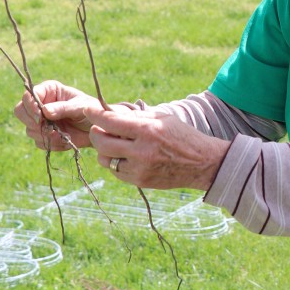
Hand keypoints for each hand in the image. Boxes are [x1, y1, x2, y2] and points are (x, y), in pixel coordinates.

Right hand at [14, 80, 104, 150]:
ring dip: (46, 136)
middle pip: (20, 111)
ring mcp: (41, 120)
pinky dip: (52, 144)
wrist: (98, 129)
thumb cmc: (92, 111)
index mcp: (49, 90)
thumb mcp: (80, 107)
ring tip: (65, 136)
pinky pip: (39, 142)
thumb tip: (44, 111)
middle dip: (33, 123)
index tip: (40, 118)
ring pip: (29, 129)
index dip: (30, 106)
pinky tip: (66, 142)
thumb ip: (63, 108)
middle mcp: (41, 104)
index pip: (29, 95)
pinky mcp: (44, 135)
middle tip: (50, 129)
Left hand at [85, 105, 231, 190]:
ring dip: (104, 150)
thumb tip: (111, 111)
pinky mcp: (140, 181)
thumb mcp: (162, 118)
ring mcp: (139, 169)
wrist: (201, 163)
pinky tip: (126, 156)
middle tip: (99, 128)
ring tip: (115, 143)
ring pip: (105, 159)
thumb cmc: (182, 135)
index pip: (110, 121)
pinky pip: (116, 171)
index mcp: (147, 130)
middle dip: (96, 132)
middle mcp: (141, 151)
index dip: (95, 113)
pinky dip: (116, 162)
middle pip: (101, 142)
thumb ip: (136, 116)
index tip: (88, 108)